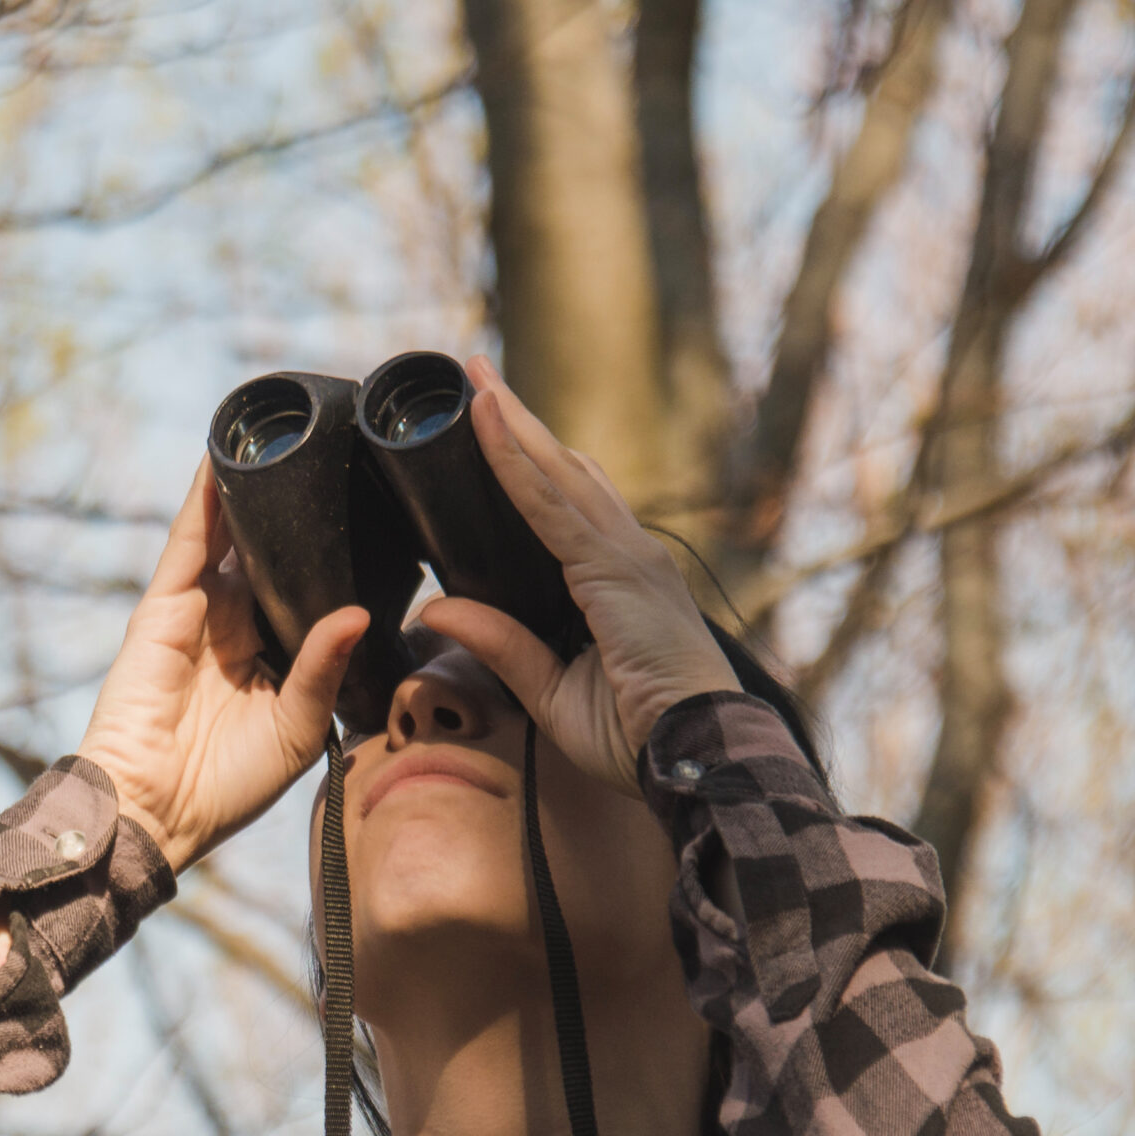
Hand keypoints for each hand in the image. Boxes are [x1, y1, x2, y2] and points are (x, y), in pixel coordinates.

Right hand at [76, 463, 366, 873]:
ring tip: (288, 434)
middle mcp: (238, 624)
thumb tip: (356, 611)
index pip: (308, 588)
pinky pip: (189, 540)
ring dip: (255, 487)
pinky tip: (226, 457)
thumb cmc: (227, 787)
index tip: (380, 512)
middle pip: (273, 551)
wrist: (154, 812)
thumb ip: (324, 667)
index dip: (335, 553)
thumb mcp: (299, 728)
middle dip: (300, 508)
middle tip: (344, 453)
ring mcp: (200, 610)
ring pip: (233, 534)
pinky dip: (206, 498)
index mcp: (274, 655)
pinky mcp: (165, 605)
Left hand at [416, 358, 737, 790]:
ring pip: (560, 472)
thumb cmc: (639, 738)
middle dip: (519, 423)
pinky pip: (551, 504)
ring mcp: (629, 556)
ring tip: (476, 378)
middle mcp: (630, 555)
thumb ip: (501, 646)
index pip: (569, 505)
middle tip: (477, 375)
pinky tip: (487, 421)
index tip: (495, 422)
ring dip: (514, 424)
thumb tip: (436, 607)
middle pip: (566, 471)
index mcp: (619, 582)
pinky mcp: (616, 569)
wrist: (698, 760)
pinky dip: (515, 460)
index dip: (530, 462)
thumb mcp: (551, 693)